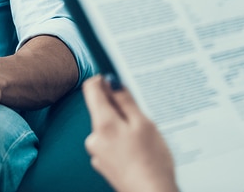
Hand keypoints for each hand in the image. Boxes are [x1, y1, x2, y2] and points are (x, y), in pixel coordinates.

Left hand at [82, 75, 179, 191]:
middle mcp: (94, 138)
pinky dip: (123, 142)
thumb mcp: (143, 124)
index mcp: (103, 124)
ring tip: (144, 140)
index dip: (103, 80)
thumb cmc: (152, 162)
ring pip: (108, 127)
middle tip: (142, 119)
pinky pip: (111, 143)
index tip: (117, 81)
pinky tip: (138, 152)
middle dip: (120, 108)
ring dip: (123, 126)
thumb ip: (125, 100)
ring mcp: (97, 153)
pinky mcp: (103, 164)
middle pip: (101, 109)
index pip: (91, 89)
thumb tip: (111, 81)